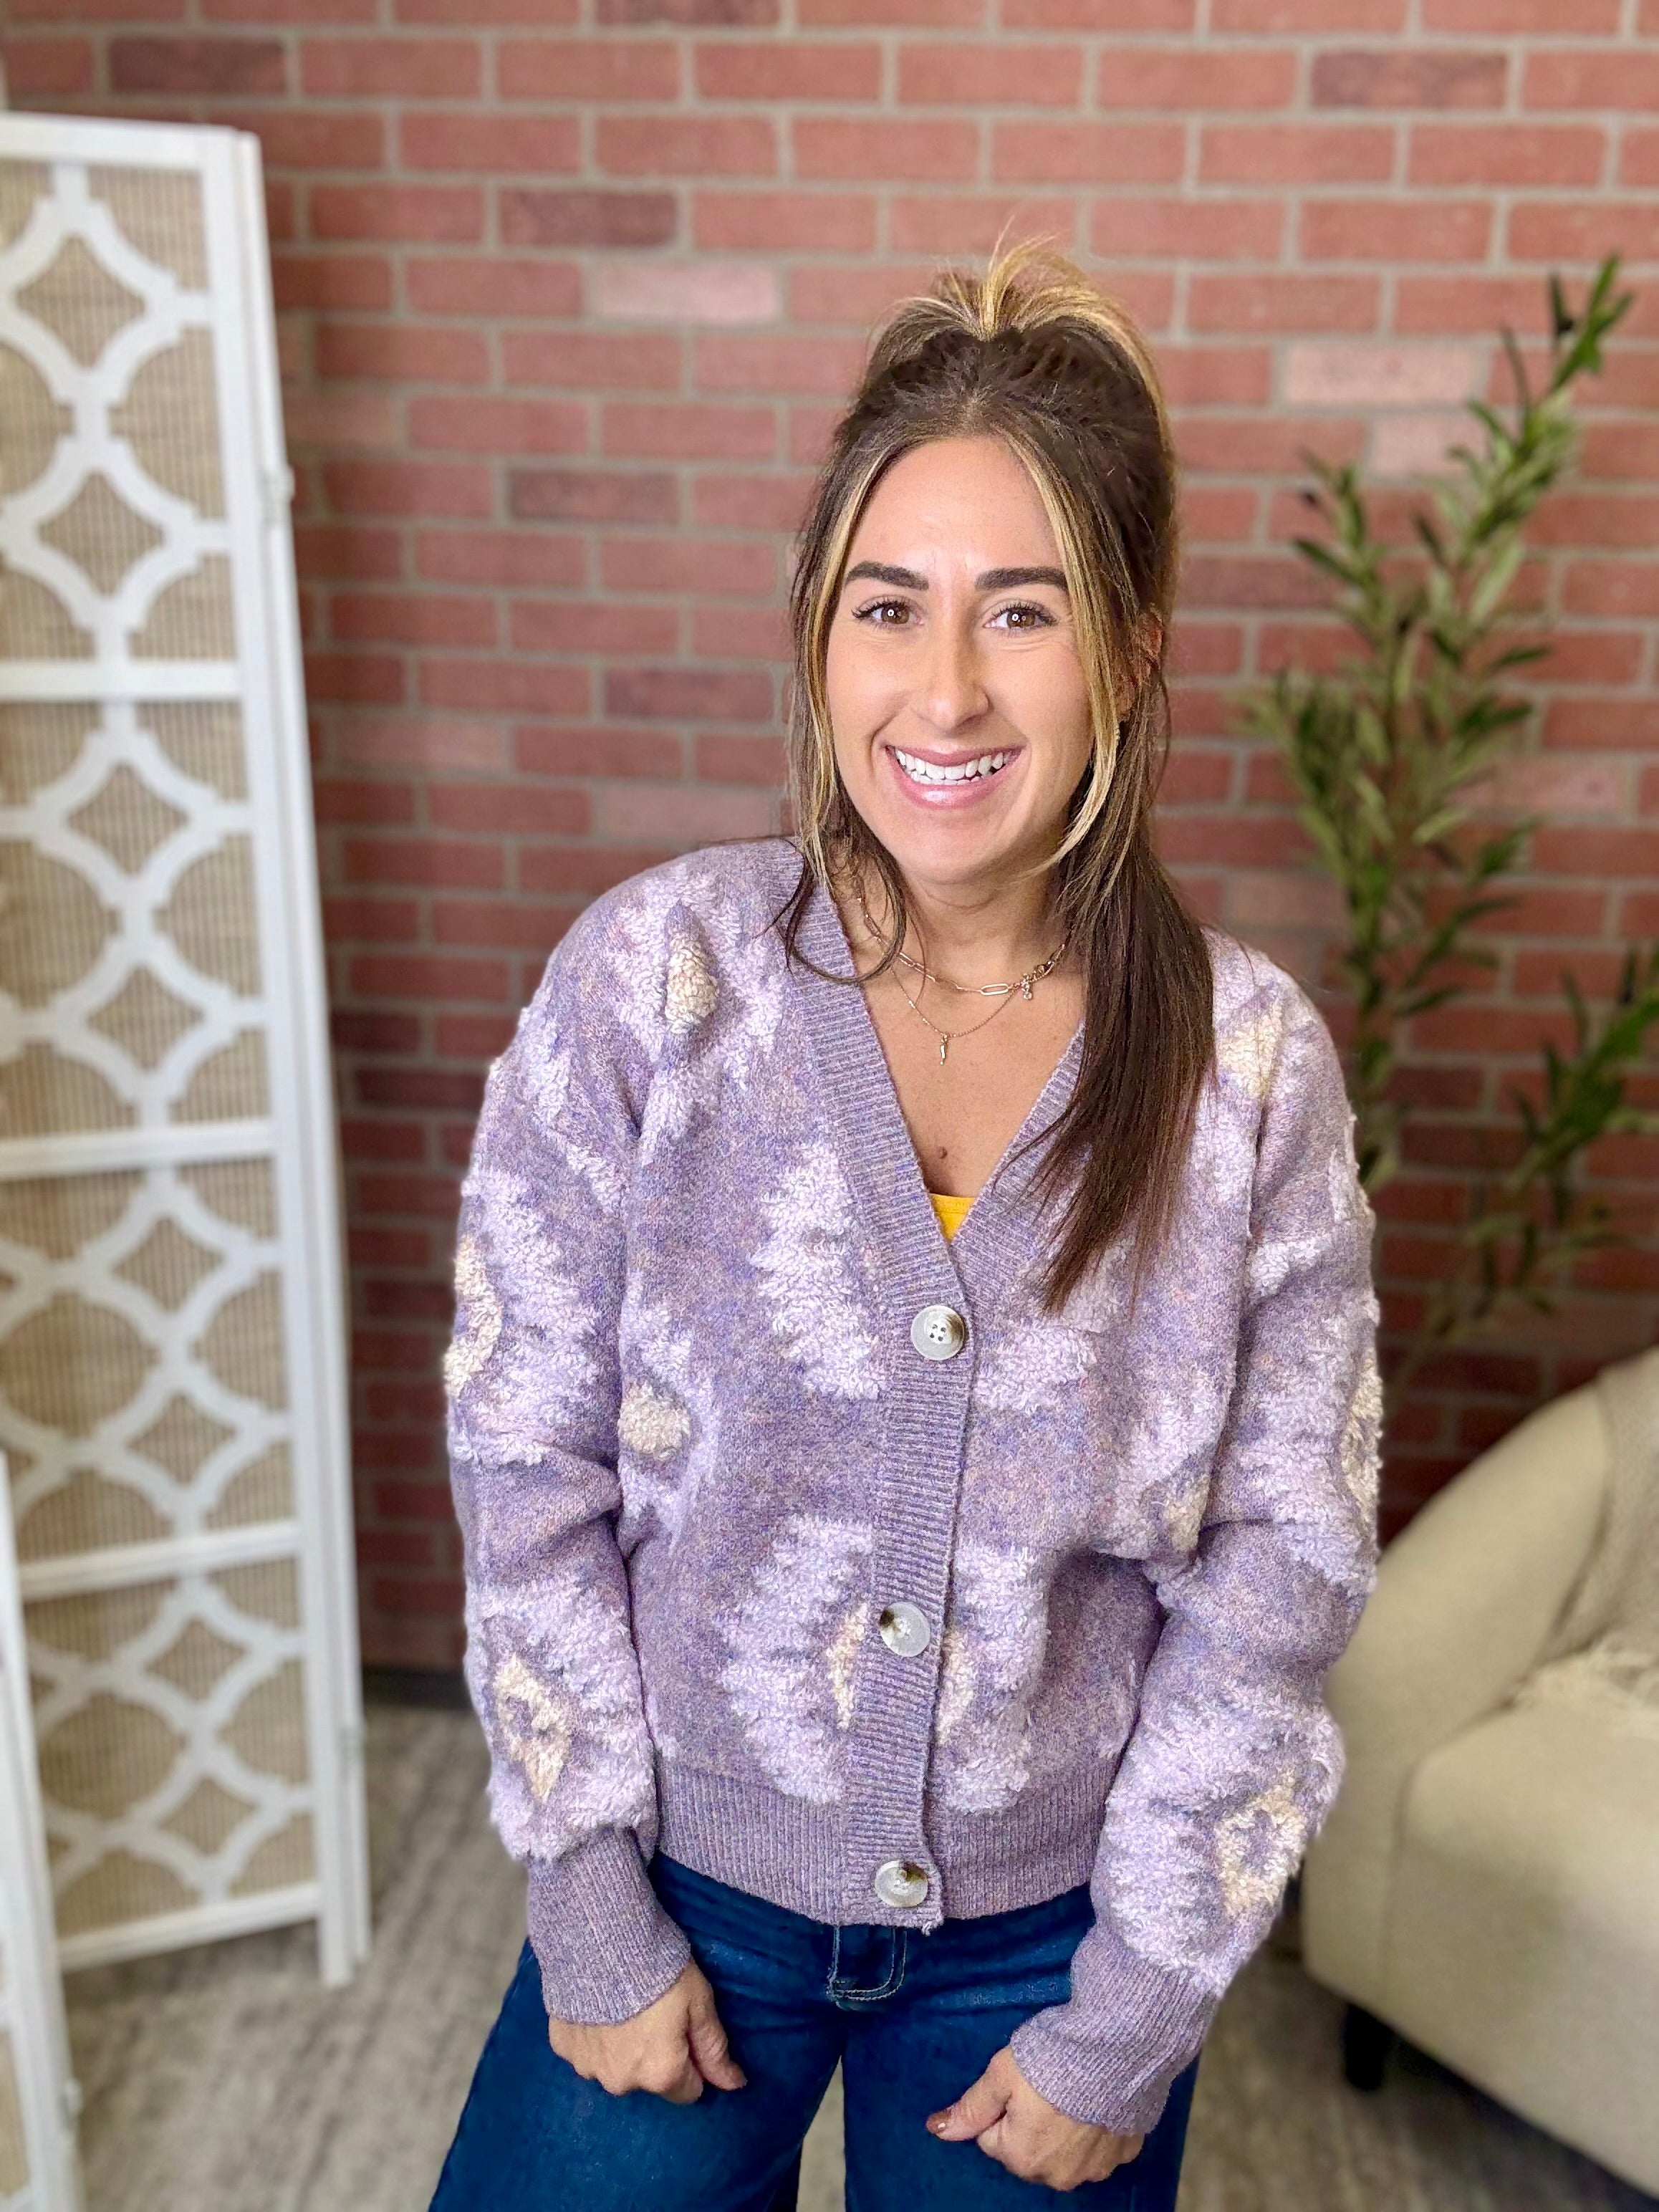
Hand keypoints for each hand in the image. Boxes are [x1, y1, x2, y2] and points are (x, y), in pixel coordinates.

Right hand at [548, 1961, 746, 2103]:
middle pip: (649, 2080)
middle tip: (654, 2011)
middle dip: (656, 2055)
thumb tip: (735, 2086)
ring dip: (622, 2048)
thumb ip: (715, 2049)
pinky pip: (586, 2050)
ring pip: (615, 2067)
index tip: (685, 2027)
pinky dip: (594, 2035)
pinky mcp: (561, 2046)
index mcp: (660, 2076)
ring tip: (623, 2005)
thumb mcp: (699, 2002)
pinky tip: (597, 2002)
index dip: (693, 2061)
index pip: (689, 2091)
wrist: (600, 1936)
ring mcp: (586, 2067)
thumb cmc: (660, 1969)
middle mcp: (621, 2084)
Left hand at [927, 2045, 1142, 2191]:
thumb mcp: (1001, 2075)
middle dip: (1029, 2123)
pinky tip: (1099, 2098)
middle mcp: (1059, 2176)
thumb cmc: (1049, 2059)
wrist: (1117, 2046)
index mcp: (1023, 2159)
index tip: (1016, 2083)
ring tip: (1073, 2088)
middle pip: (1028, 2149)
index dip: (1000, 2105)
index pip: (992, 2137)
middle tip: (1044, 2084)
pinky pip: (1101, 2146)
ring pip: (1065, 2152)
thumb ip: (971, 2107)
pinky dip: (1097, 2128)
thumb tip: (936, 2129)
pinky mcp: (1126, 2152)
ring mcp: (1096, 2168)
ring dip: (1064, 2130)